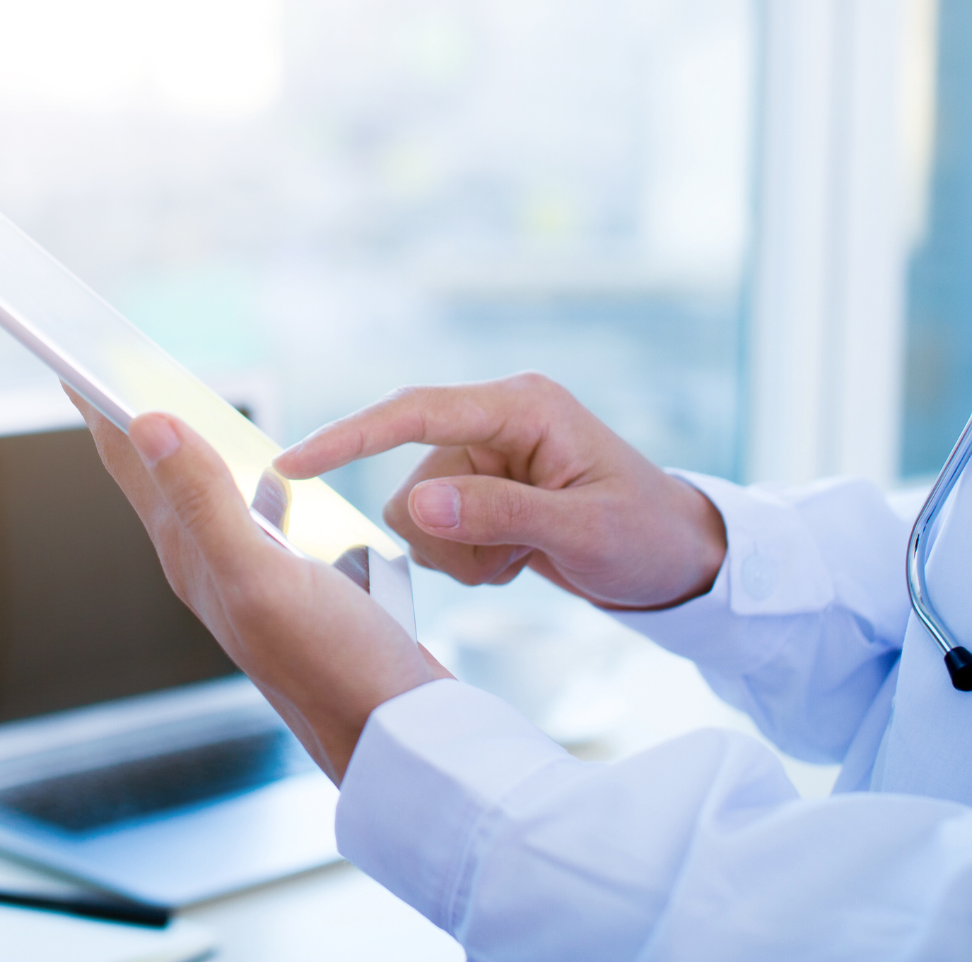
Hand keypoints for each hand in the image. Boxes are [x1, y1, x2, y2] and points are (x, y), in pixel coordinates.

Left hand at [65, 387, 448, 783]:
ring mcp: (249, 582)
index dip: (99, 408)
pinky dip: (253, 489)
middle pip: (157, 478)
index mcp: (190, 555)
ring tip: (175, 414)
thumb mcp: (261, 574)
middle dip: (130, 424)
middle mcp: (208, 567)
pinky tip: (276, 483)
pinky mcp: (292, 593)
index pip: (129, 464)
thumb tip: (147, 422)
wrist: (392, 734)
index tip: (70, 360)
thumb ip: (204, 499)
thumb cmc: (333, 663)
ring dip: (188, 453)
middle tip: (105, 374)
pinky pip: (258, 524)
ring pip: (206, 501)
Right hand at [273, 373, 724, 610]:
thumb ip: (499, 514)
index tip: (293, 463)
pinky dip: (468, 558)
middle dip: (450, 533)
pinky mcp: (480, 488)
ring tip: (524, 558)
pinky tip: (519, 557)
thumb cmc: (647, 537)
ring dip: (462, 553)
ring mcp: (487, 455)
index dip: (349, 438)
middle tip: (514, 558)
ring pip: (417, 514)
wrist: (679, 563)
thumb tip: (415, 504)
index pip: (415, 413)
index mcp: (523, 406)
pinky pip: (433, 530)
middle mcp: (497, 420)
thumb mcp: (583, 531)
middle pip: (412, 478)